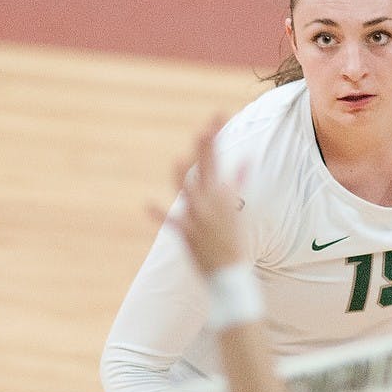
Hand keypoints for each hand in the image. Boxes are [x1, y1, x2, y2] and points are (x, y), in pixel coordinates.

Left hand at [152, 118, 245, 275]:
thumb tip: (244, 161)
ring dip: (184, 176)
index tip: (216, 116)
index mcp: (222, 196)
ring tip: (180, 160)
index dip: (215, 138)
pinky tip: (147, 206)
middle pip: (206, 170)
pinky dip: (160, 215)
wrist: (228, 274)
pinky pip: (171, 222)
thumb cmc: (234, 241)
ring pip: (188, 191)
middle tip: (206, 129)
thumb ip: (237, 182)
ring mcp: (198, 217)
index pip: (218, 160)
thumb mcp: (236, 209)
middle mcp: (210, 204)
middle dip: (206, 149)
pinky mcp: (187, 233)